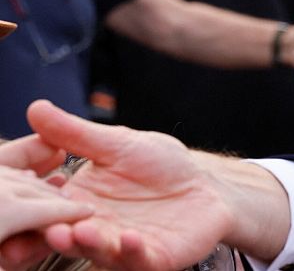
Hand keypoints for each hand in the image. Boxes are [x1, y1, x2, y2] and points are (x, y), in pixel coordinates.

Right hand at [2, 101, 288, 270]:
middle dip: (59, 235)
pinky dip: (133, 252)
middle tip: (50, 230)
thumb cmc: (160, 166)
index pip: (50, 209)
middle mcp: (97, 229)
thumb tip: (35, 108)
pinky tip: (131, 238)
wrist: (206, 186)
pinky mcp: (155, 258)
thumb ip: (76, 135)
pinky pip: (141, 261)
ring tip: (84, 232)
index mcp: (81, 203)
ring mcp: (124, 247)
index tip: (19, 206)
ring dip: (91, 244)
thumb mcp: (117, 145)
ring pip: (101, 251)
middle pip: (70, 237)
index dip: (35, 210)